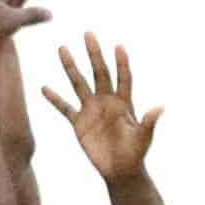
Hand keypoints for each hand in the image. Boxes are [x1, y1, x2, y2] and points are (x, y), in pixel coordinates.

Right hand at [43, 34, 162, 182]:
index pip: (123, 77)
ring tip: (62, 48)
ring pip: (79, 83)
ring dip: (71, 67)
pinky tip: (44, 87)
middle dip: (94, 54)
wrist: (120, 170)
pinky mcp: (79, 123)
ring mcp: (91, 110)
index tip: (118, 46)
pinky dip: (55, 99)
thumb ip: (149, 122)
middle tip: (88, 34)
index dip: (122, 62)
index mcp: (124, 103)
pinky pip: (65, 107)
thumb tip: (160, 107)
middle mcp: (106, 101)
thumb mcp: (144, 138)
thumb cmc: (135, 154)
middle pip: (99, 73)